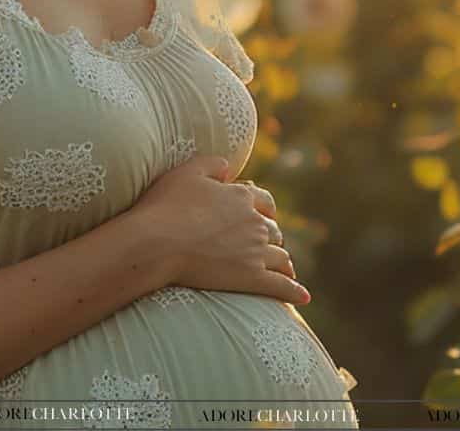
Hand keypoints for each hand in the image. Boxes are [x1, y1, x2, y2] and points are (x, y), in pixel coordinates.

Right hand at [128, 154, 310, 305]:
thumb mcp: (186, 172)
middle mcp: (255, 223)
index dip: (264, 208)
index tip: (262, 214)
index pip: (264, 201)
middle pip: (274, 230)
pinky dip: (294, 291)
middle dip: (271, 236)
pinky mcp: (251, 278)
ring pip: (281, 256)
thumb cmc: (165, 207)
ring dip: (282, 261)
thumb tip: (229, 167)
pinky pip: (281, 286)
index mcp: (241, 197)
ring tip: (282, 268)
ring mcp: (255, 252)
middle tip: (265, 244)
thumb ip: (212, 164)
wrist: (156, 243)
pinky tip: (303, 296)